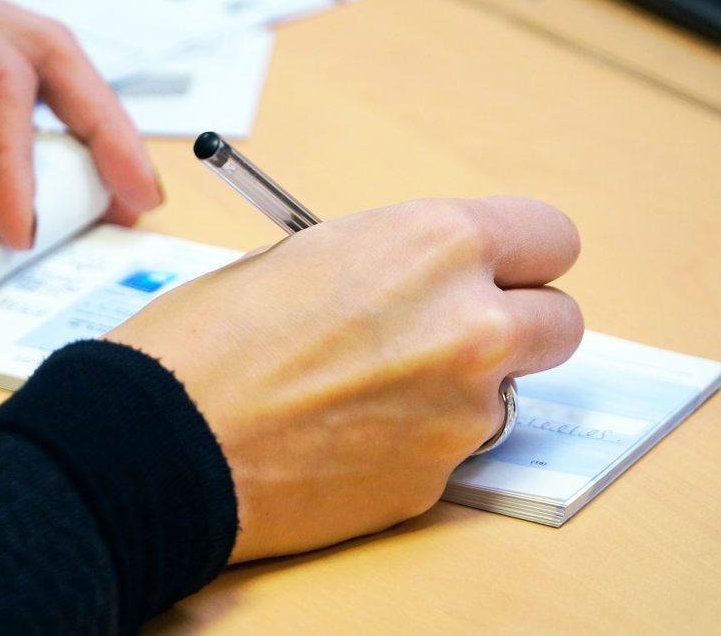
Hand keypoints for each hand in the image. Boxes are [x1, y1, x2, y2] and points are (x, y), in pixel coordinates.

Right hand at [105, 196, 582, 561]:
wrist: (160, 440)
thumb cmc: (206, 339)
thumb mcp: (305, 256)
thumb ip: (392, 263)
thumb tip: (422, 284)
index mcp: (434, 245)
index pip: (548, 237)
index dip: (520, 256)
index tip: (499, 273)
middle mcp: (470, 326)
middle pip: (560, 322)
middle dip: (516, 325)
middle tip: (453, 334)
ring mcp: (460, 414)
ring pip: (503, 394)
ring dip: (457, 389)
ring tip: (363, 392)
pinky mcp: (433, 483)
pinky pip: (450, 451)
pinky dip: (414, 442)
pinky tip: (344, 436)